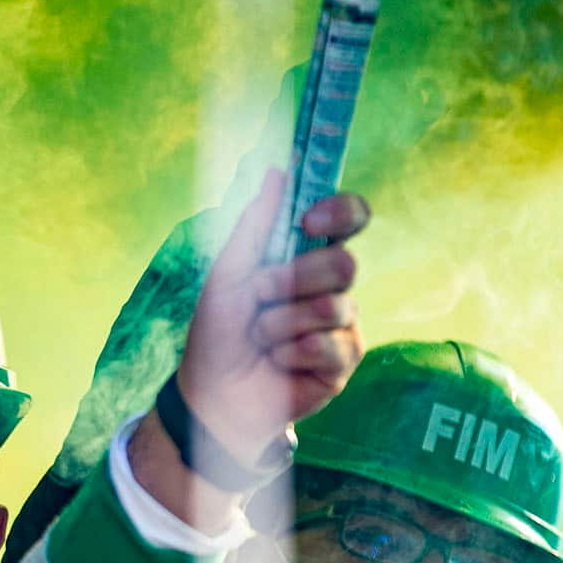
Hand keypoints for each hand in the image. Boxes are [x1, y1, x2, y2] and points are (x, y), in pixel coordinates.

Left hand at [175, 169, 369, 465]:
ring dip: (279, 324)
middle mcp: (333, 287)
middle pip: (343, 263)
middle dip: (292, 281)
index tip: (308, 222)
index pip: (351, 218)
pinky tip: (277, 364)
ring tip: (260, 340)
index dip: (340, 212)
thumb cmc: (218, 331)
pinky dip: (289, 354)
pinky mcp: (343, 363)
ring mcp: (342, 325)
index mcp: (308, 257)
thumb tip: (280, 170)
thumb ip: (255, 225)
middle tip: (258, 300)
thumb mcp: (227, 273)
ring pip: (332, 307)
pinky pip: (328, 345)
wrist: (210, 392)